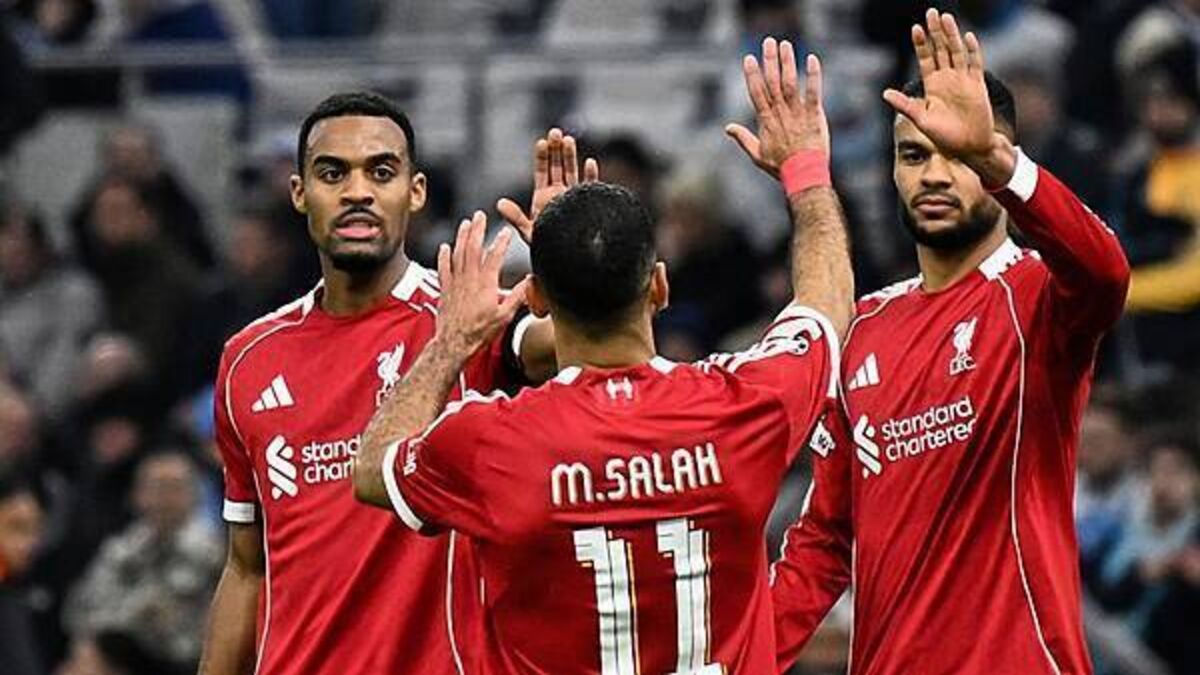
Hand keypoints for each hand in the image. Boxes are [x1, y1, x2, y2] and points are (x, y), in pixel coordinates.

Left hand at [435, 211, 527, 357]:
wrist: (455, 342)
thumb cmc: (479, 332)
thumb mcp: (505, 316)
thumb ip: (518, 297)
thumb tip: (530, 283)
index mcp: (485, 284)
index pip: (495, 256)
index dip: (501, 242)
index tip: (506, 232)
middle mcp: (469, 279)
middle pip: (473, 248)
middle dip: (477, 229)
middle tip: (480, 216)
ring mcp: (455, 282)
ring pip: (457, 253)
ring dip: (461, 237)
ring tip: (465, 224)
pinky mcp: (445, 289)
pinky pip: (443, 268)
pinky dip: (443, 256)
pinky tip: (444, 247)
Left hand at [497, 128, 599, 242]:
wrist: (568, 259)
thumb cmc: (548, 249)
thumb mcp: (529, 233)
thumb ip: (516, 217)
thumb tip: (499, 203)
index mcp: (544, 198)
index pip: (542, 171)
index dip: (542, 156)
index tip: (542, 142)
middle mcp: (560, 194)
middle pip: (558, 166)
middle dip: (557, 149)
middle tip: (555, 132)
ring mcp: (575, 198)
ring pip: (573, 172)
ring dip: (571, 156)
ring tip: (568, 139)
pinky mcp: (589, 204)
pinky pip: (591, 188)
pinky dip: (591, 175)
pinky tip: (590, 162)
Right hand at [726, 38, 828, 178]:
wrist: (803, 175)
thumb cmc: (780, 166)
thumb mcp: (756, 155)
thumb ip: (743, 138)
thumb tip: (727, 128)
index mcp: (765, 120)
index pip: (756, 92)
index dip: (752, 74)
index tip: (749, 58)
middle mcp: (780, 113)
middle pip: (772, 82)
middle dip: (769, 61)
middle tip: (768, 41)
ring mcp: (797, 113)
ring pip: (790, 83)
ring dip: (787, 62)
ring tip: (785, 44)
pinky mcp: (814, 115)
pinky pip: (813, 92)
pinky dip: (813, 76)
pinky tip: (812, 60)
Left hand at [882, 9, 993, 161]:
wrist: (969, 147)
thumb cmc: (944, 136)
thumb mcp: (921, 120)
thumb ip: (905, 105)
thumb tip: (884, 93)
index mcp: (932, 85)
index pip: (925, 58)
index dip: (921, 44)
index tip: (915, 28)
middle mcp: (947, 78)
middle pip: (941, 49)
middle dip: (935, 32)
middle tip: (931, 12)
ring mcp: (963, 80)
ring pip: (957, 52)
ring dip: (951, 35)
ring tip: (946, 17)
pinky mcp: (977, 85)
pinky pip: (974, 64)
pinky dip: (972, 50)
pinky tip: (967, 37)